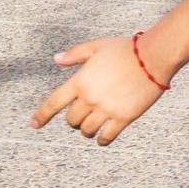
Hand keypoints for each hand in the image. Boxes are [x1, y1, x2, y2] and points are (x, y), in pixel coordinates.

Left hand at [29, 34, 169, 145]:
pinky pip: (107, 136)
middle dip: (74, 119)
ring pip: (87, 130)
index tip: (34, 124)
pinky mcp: (124, 117)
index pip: (53, 103)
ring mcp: (107, 109)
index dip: (42, 115)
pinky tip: (102, 139)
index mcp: (80, 81)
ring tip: (91, 127)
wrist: (154, 56)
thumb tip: (57, 59)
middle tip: (81, 117)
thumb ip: (75, 54)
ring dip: (86, 130)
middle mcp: (90, 98)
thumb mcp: (97, 46)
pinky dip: (101, 140)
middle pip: (72, 119)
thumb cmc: (127, 49)